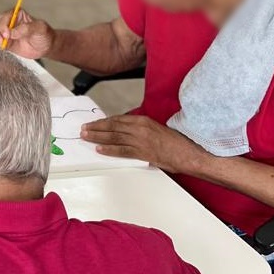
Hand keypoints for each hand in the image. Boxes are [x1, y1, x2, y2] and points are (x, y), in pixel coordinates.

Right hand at [0, 9, 53, 58]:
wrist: (46, 47)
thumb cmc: (44, 34)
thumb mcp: (40, 28)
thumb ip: (27, 28)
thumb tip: (13, 32)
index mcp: (17, 14)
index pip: (5, 16)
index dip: (3, 24)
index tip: (7, 34)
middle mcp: (9, 21)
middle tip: (2, 40)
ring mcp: (6, 32)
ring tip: (1, 44)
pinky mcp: (5, 41)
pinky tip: (2, 47)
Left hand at [81, 115, 206, 173]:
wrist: (190, 153)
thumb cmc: (176, 142)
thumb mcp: (157, 129)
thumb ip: (141, 129)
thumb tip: (126, 133)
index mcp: (143, 120)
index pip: (117, 119)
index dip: (103, 122)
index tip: (94, 123)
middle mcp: (139, 128)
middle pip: (112, 127)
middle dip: (96, 128)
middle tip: (84, 129)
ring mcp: (140, 140)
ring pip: (113, 137)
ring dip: (97, 137)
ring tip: (86, 137)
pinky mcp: (142, 152)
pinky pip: (122, 151)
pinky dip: (109, 150)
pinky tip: (99, 149)